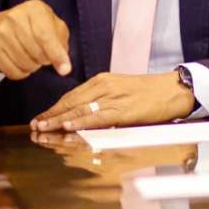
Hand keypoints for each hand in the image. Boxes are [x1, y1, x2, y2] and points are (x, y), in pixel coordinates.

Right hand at [0, 0, 71, 79]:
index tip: (65, 70)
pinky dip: (21, 72)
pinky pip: (12, 71)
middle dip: (44, 60)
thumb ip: (61, 42)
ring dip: (33, 66)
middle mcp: (15, 17)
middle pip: (36, 53)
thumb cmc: (33, 26)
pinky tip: (20, 62)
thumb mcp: (52, 25)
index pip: (46, 36)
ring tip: (31, 56)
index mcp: (34, 9)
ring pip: (25, 64)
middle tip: (42, 54)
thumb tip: (64, 67)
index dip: (56, 55)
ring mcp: (1, 32)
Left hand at [31, 71, 193, 131]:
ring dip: (60, 121)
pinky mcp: (124, 110)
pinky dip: (81, 122)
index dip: (54, 108)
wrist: (173, 89)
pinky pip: (98, 117)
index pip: (72, 96)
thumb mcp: (121, 91)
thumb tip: (84, 116)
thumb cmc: (149, 93)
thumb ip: (102, 101)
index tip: (40, 117)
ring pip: (80, 110)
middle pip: (71, 102)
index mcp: (102, 81)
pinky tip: (69, 127)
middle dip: (52, 115)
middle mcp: (104, 86)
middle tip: (35, 125)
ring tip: (44, 128)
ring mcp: (113, 98)